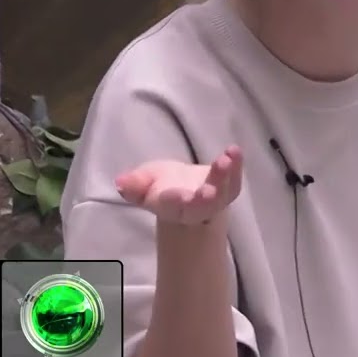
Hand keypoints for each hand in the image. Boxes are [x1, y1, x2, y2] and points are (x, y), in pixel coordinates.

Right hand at [114, 146, 243, 224]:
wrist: (187, 192)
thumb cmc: (162, 186)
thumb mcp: (143, 183)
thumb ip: (134, 184)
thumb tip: (120, 182)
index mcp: (171, 206)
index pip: (173, 205)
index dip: (175, 200)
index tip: (175, 196)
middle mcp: (195, 206)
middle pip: (202, 206)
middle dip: (205, 199)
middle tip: (208, 190)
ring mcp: (215, 198)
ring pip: (222, 193)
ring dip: (224, 177)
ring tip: (226, 158)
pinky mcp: (229, 188)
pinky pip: (235, 180)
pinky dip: (237, 166)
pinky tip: (234, 150)